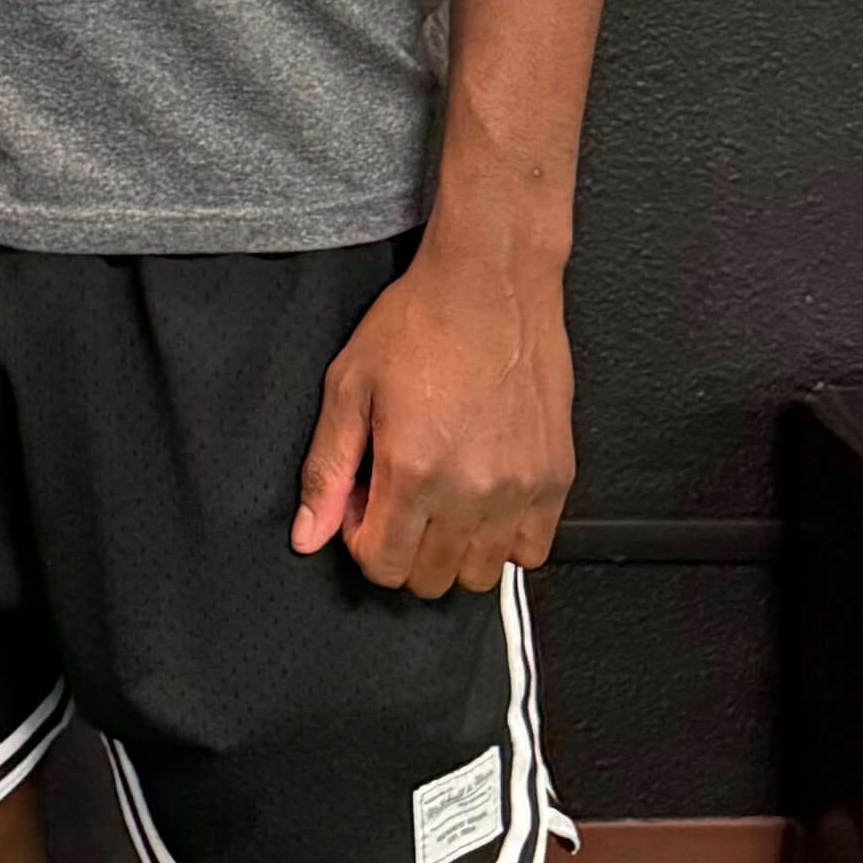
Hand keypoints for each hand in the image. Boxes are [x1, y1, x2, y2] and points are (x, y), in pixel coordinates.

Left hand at [291, 235, 573, 594]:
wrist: (490, 283)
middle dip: (402, 548)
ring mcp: (519, 490)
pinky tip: (483, 501)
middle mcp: (470, 492)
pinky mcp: (556, 479)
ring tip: (440, 500)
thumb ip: (325, 469)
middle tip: (397, 497)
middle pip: (430, 579)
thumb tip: (307, 536)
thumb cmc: (419, 323)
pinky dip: (505, 541)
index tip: (362, 505)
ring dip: (451, 551)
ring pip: (480, 575)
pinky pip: (532, 551)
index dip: (361, 541)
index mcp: (412, 471)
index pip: (383, 566)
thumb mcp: (349, 386)